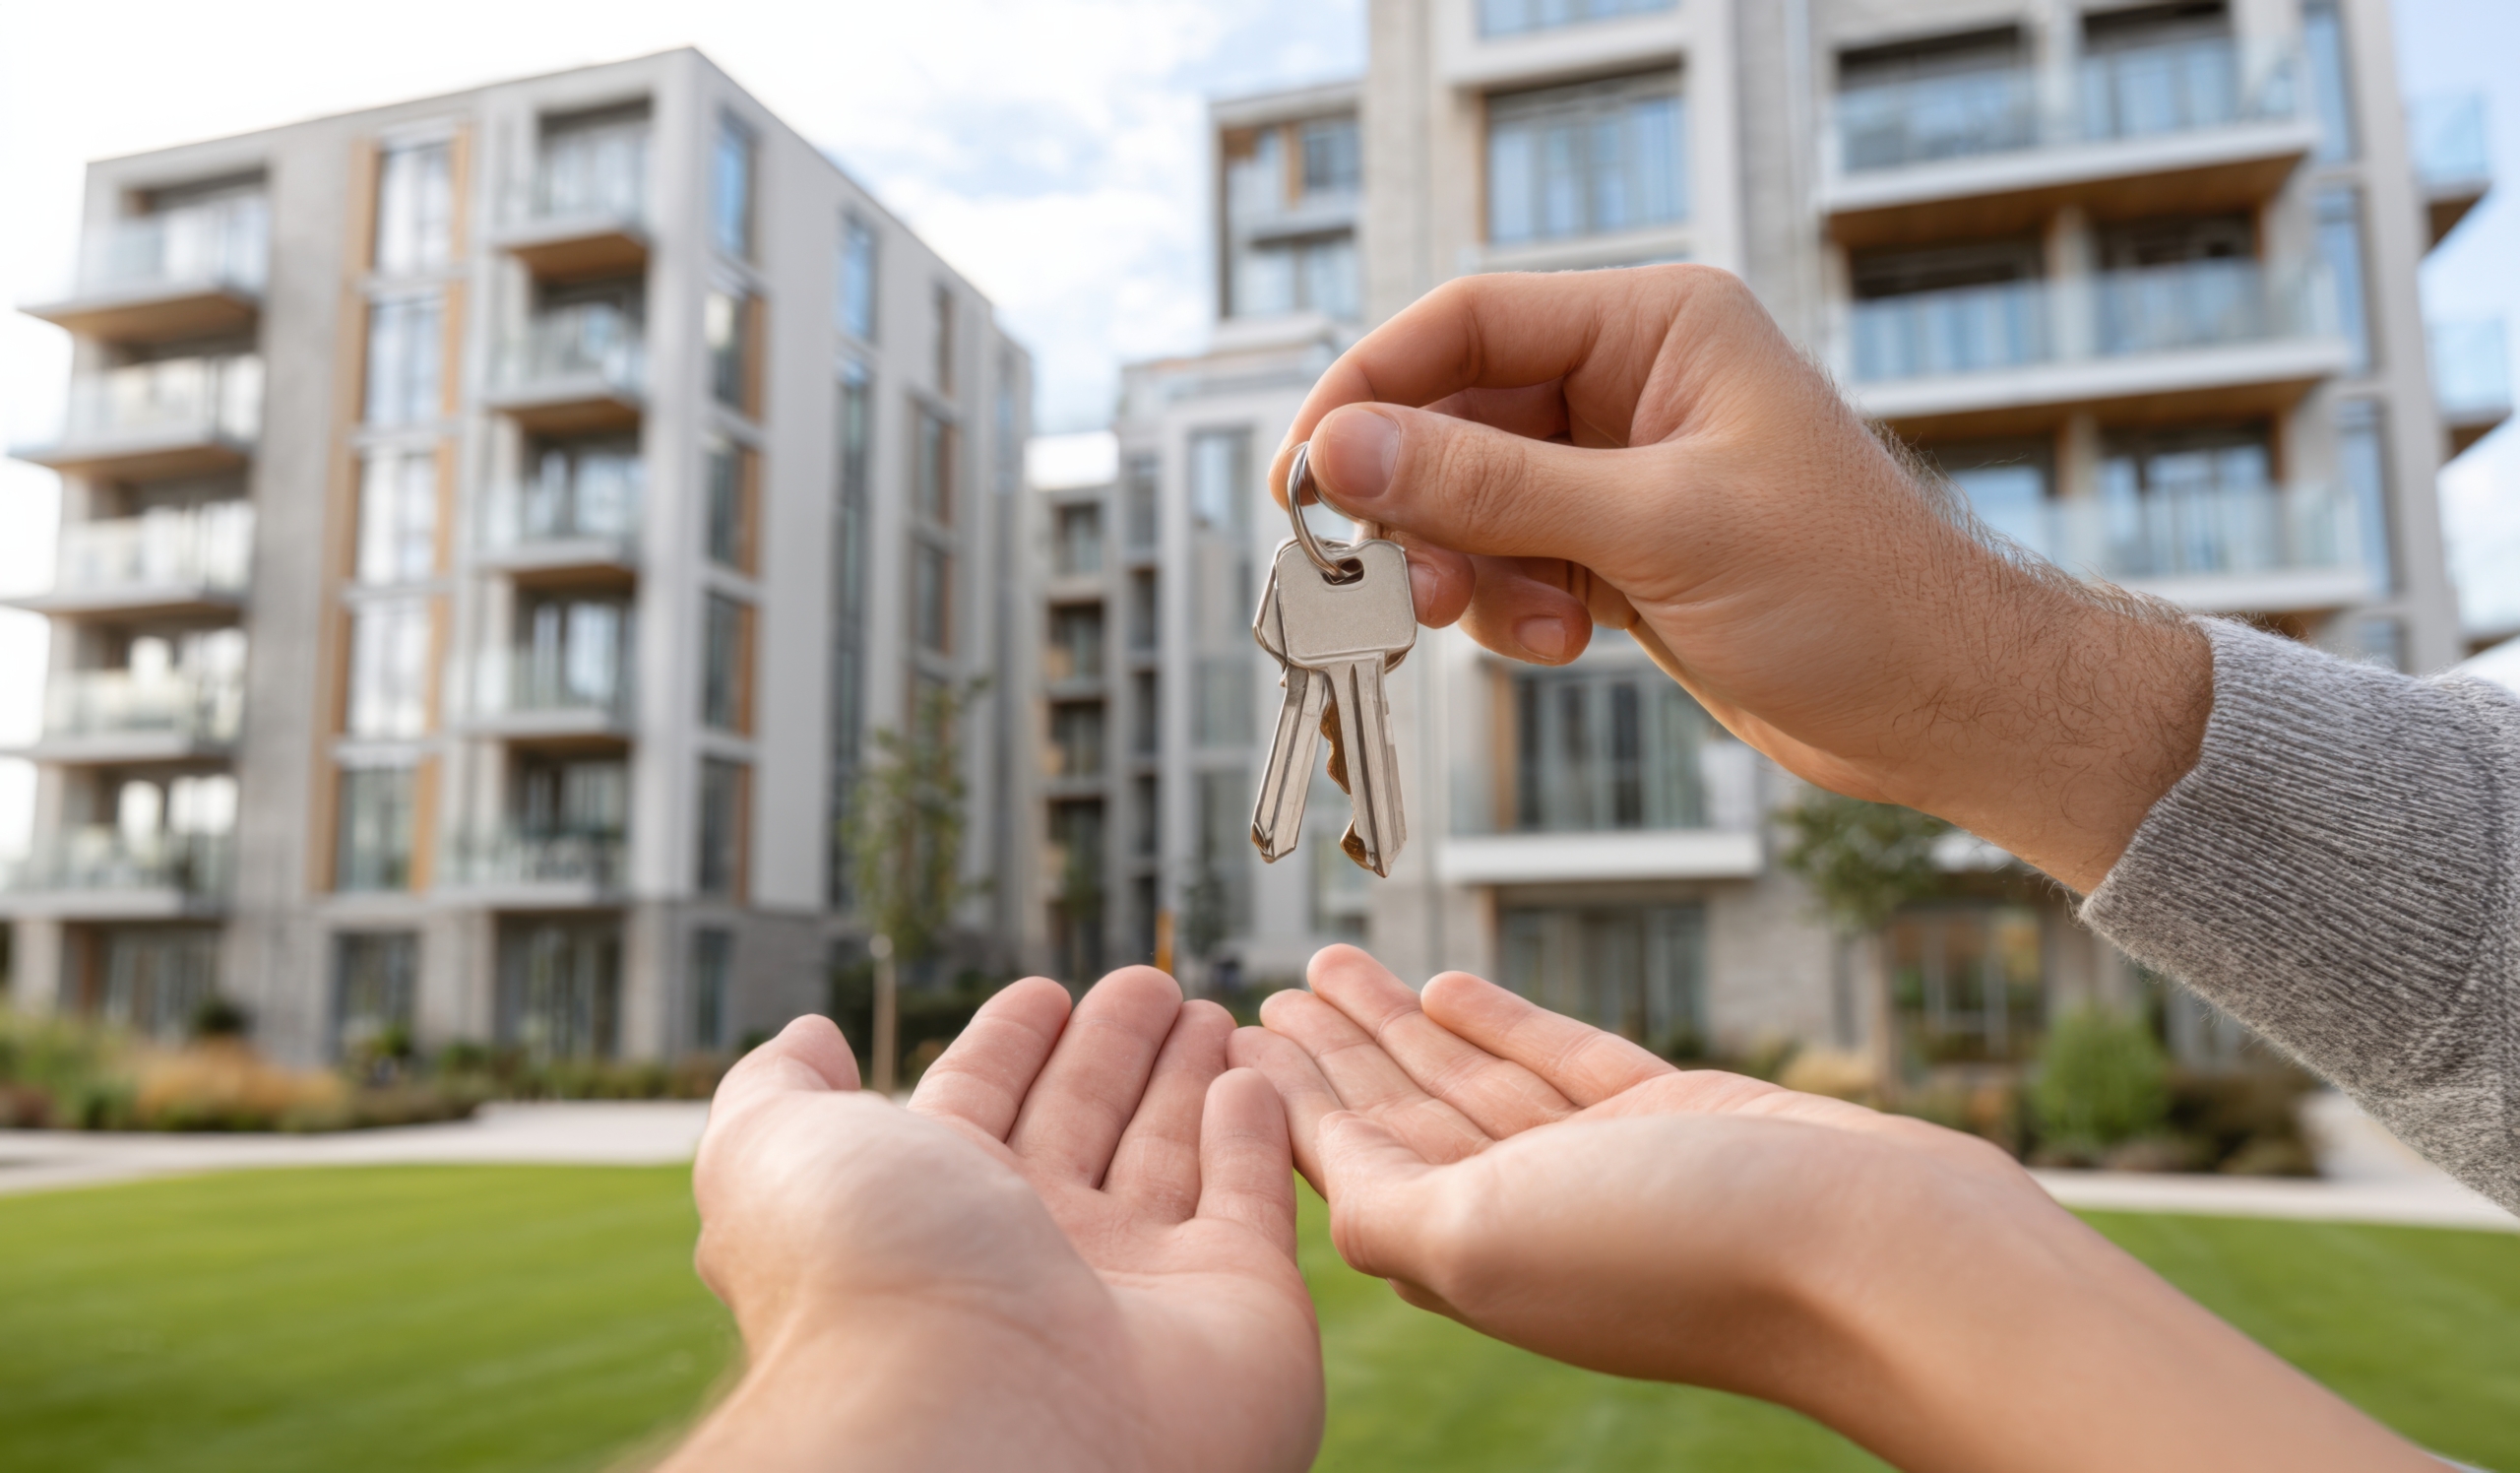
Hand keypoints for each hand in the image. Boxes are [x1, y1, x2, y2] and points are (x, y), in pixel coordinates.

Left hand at [663, 970, 1320, 1472]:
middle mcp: (1032, 1252)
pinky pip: (1250, 1202)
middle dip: (1113, 1050)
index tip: (1045, 992)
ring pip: (1168, 1156)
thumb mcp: (776, 1153)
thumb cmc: (871, 1282)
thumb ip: (777, 1088)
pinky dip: (1254, 1138)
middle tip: (1150, 982)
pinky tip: (1248, 1082)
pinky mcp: (1238, 1303)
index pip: (979, 1107)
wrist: (989, 1426)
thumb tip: (811, 1035)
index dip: (1008, 1047)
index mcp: (929, 1214)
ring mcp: (1139, 1285)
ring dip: (1187, 1079)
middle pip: (1081, 1124)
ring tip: (1210, 1013)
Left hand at [1232, 945, 2434, 1472]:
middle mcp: (1530, 1217)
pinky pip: (1560, 1063)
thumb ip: (1388, 1214)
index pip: (1346, 1162)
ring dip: (1399, 1025)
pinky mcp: (1678, 1120)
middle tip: (1270, 979)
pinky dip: (1499, 1024)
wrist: (1890, 1255)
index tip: (1224, 1032)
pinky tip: (1448, 982)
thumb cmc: (1688, 1255)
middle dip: (1332, 1051)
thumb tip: (1316, 1189)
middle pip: (1401, 1118)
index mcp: (1471, 1258)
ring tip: (1332, 958)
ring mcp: (1606, 1169)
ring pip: (1472, 1083)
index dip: (1281, 1097)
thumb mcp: (1491, 1242)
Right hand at [1274, 267, 2208, 889]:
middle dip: (1414, 506)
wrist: (1942, 704)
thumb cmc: (1850, 595)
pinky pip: (1507, 559)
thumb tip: (1344, 450)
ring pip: (1469, 500)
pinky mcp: (1617, 549)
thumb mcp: (1655, 530)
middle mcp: (1631, 383)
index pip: (1466, 325)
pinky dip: (1508, 607)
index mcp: (1655, 326)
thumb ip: (1490, 486)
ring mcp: (1621, 469)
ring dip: (1463, 570)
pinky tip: (1563, 641)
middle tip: (1384, 587)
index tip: (1307, 473)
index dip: (1371, 391)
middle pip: (1452, 418)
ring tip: (1525, 629)